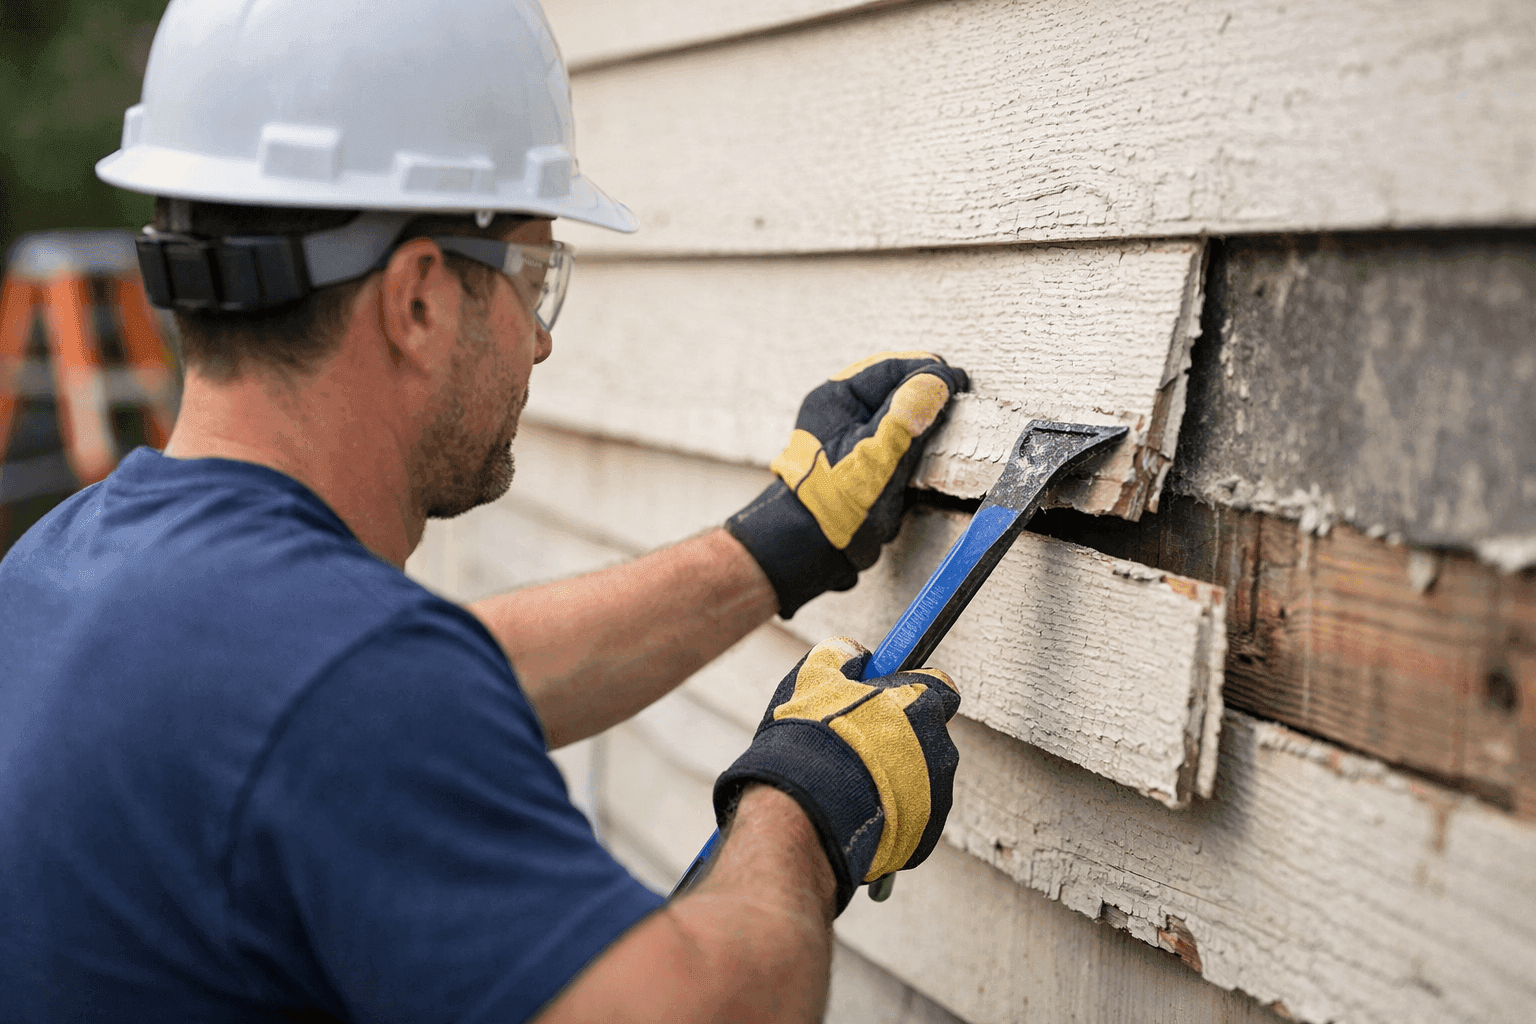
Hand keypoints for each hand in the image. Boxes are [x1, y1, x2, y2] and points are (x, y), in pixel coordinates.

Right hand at [713, 637, 961, 913]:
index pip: (939, 686)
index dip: (908, 691)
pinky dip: (888, 816)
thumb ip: (841, 654)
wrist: (804, 810)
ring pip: (918, 781)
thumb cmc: (809, 737)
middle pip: (927, 738)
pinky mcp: (925, 838)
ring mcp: (936, 797)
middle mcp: (941, 749)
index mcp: (922, 703)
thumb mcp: (813, 676)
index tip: (883, 697)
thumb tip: (855, 654)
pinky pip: (910, 820)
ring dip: (892, 780)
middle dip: (898, 740)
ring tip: (846, 785)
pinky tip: (851, 813)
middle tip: (855, 746)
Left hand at [726, 351, 967, 616]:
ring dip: (920, 426)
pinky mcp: (856, 463)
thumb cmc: (835, 502)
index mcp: (835, 398)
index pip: (891, 368)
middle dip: (925, 400)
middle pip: (894, 391)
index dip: (929, 372)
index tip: (959, 384)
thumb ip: (908, 414)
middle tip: (955, 408)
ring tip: (941, 435)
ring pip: (896, 418)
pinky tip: (921, 463)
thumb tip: (937, 380)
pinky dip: (910, 449)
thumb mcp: (879, 453)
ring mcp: (845, 437)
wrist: (808, 551)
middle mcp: (837, 413)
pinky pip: (892, 444)